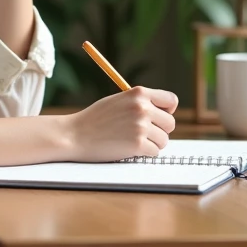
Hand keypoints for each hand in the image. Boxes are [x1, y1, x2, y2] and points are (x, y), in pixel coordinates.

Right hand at [63, 86, 178, 162]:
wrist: (75, 135)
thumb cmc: (95, 119)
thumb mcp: (119, 100)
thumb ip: (140, 103)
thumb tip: (163, 112)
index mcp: (139, 93)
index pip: (171, 100)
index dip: (167, 111)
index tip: (160, 117)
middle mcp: (142, 108)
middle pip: (170, 123)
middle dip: (159, 131)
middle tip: (143, 134)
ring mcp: (141, 126)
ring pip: (163, 140)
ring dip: (152, 144)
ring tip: (133, 141)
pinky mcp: (138, 144)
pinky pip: (154, 152)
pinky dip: (144, 153)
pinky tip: (129, 149)